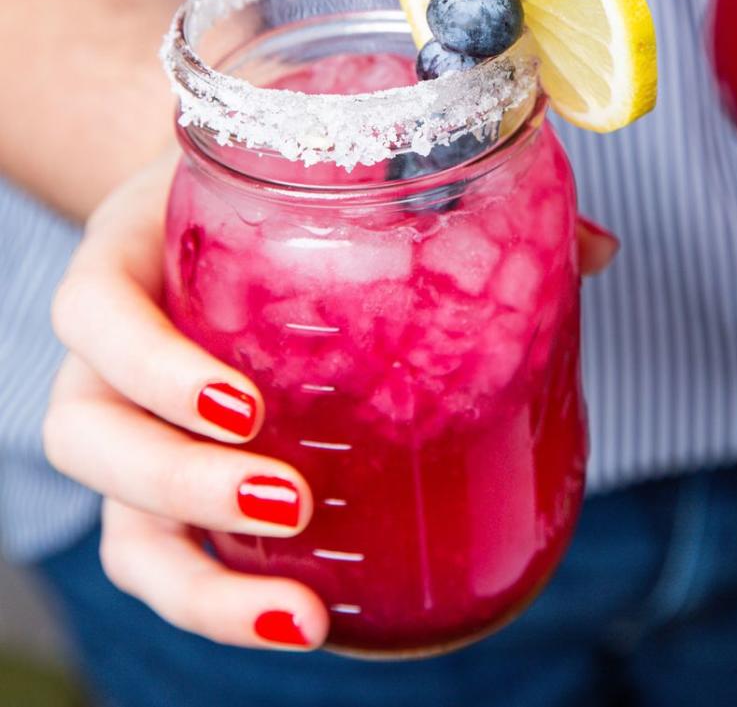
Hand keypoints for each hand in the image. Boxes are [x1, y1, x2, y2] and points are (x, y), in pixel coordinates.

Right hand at [45, 155, 617, 647]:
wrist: (211, 208)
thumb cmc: (269, 192)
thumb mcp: (325, 170)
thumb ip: (450, 189)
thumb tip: (595, 249)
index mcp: (132, 257)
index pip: (95, 313)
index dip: (153, 366)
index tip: (248, 404)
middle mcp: (109, 353)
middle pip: (90, 436)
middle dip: (182, 481)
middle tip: (291, 498)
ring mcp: (126, 425)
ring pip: (115, 520)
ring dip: (197, 575)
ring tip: (300, 607)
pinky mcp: (156, 484)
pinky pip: (159, 557)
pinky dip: (217, 600)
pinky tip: (302, 618)